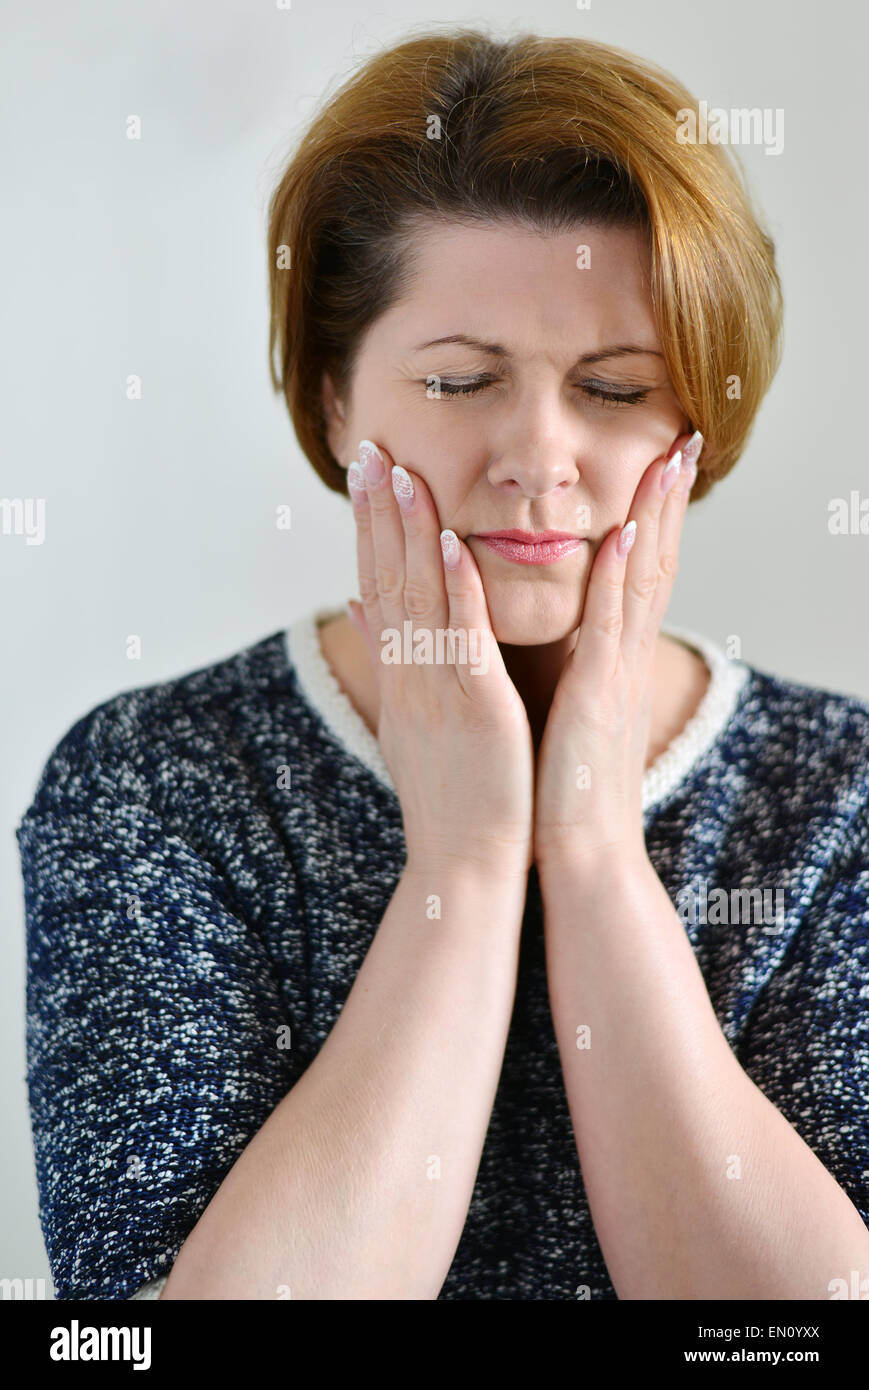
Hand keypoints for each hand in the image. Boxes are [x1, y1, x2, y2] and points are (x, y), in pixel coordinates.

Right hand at [346, 439, 534, 879]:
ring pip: (416, 597)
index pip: (377, 586)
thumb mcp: (410, 724)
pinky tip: (447, 542)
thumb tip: (357, 608)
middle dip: (376, 512)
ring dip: (407, 531)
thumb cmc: (449, 797)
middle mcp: (409, 675)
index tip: (364, 475)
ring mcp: (436, 688)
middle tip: (367, 450)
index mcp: (401, 677)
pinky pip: (460, 638)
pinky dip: (453, 588)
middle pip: (386, 578)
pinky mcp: (473, 706)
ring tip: (399, 472)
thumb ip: (389, 661)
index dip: (368, 528)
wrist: (462, 865)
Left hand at [532, 432, 701, 874]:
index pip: (634, 574)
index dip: (649, 517)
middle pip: (653, 562)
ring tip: (668, 458)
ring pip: (642, 581)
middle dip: (667, 500)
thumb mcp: (561, 712)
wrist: (580, 856)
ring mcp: (616, 676)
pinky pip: (610, 630)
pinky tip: (625, 534)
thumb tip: (542, 632)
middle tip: (684, 439)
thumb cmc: (562, 788)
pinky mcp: (598, 699)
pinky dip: (619, 579)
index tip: (657, 464)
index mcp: (610, 661)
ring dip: (655, 517)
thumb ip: (558, 666)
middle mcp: (623, 659)